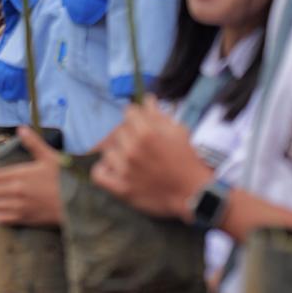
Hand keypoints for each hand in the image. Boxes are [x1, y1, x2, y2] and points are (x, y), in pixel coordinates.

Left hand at [0, 126, 63, 226]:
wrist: (77, 203)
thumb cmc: (64, 178)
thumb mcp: (50, 157)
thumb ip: (33, 143)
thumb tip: (21, 128)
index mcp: (21, 174)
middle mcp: (17, 191)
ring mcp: (20, 206)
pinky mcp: (25, 219)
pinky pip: (1, 219)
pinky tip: (0, 213)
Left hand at [92, 97, 211, 220]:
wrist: (192, 193)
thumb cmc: (187, 160)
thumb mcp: (177, 132)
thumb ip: (159, 115)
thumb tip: (146, 99)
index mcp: (146, 133)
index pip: (129, 112)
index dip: (136, 115)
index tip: (140, 121)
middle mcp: (132, 150)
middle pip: (118, 131)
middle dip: (129, 134)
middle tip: (140, 143)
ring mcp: (124, 170)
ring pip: (108, 151)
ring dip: (118, 152)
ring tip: (130, 158)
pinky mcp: (121, 188)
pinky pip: (98, 174)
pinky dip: (103, 170)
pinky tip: (114, 168)